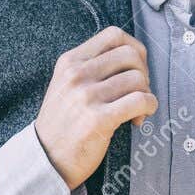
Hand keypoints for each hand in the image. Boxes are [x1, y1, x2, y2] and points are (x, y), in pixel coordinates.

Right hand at [34, 26, 156, 189]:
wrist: (46, 158)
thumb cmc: (63, 124)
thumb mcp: (66, 85)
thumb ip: (91, 68)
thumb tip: (134, 60)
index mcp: (70, 61)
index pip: (114, 35)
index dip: (134, 50)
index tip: (135, 70)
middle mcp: (77, 74)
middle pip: (131, 55)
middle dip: (144, 74)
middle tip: (139, 93)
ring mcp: (87, 96)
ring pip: (138, 79)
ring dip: (146, 95)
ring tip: (136, 111)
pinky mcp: (99, 118)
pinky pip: (140, 101)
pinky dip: (149, 108)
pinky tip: (138, 119)